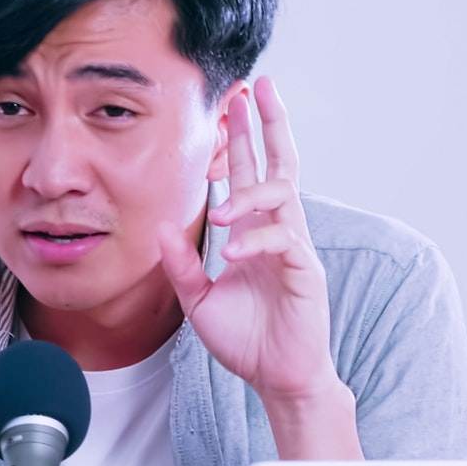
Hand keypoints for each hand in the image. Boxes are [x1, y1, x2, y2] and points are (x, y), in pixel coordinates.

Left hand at [157, 77, 338, 405]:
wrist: (276, 378)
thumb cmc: (246, 340)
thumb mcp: (199, 300)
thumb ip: (181, 264)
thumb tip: (161, 228)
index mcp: (254, 231)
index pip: (252, 172)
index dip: (246, 135)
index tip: (237, 99)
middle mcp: (278, 230)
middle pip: (279, 163)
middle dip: (269, 124)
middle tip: (259, 87)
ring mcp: (295, 248)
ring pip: (283, 195)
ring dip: (251, 192)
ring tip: (223, 209)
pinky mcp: (305, 272)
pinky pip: (283, 241)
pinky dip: (256, 241)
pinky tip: (233, 253)